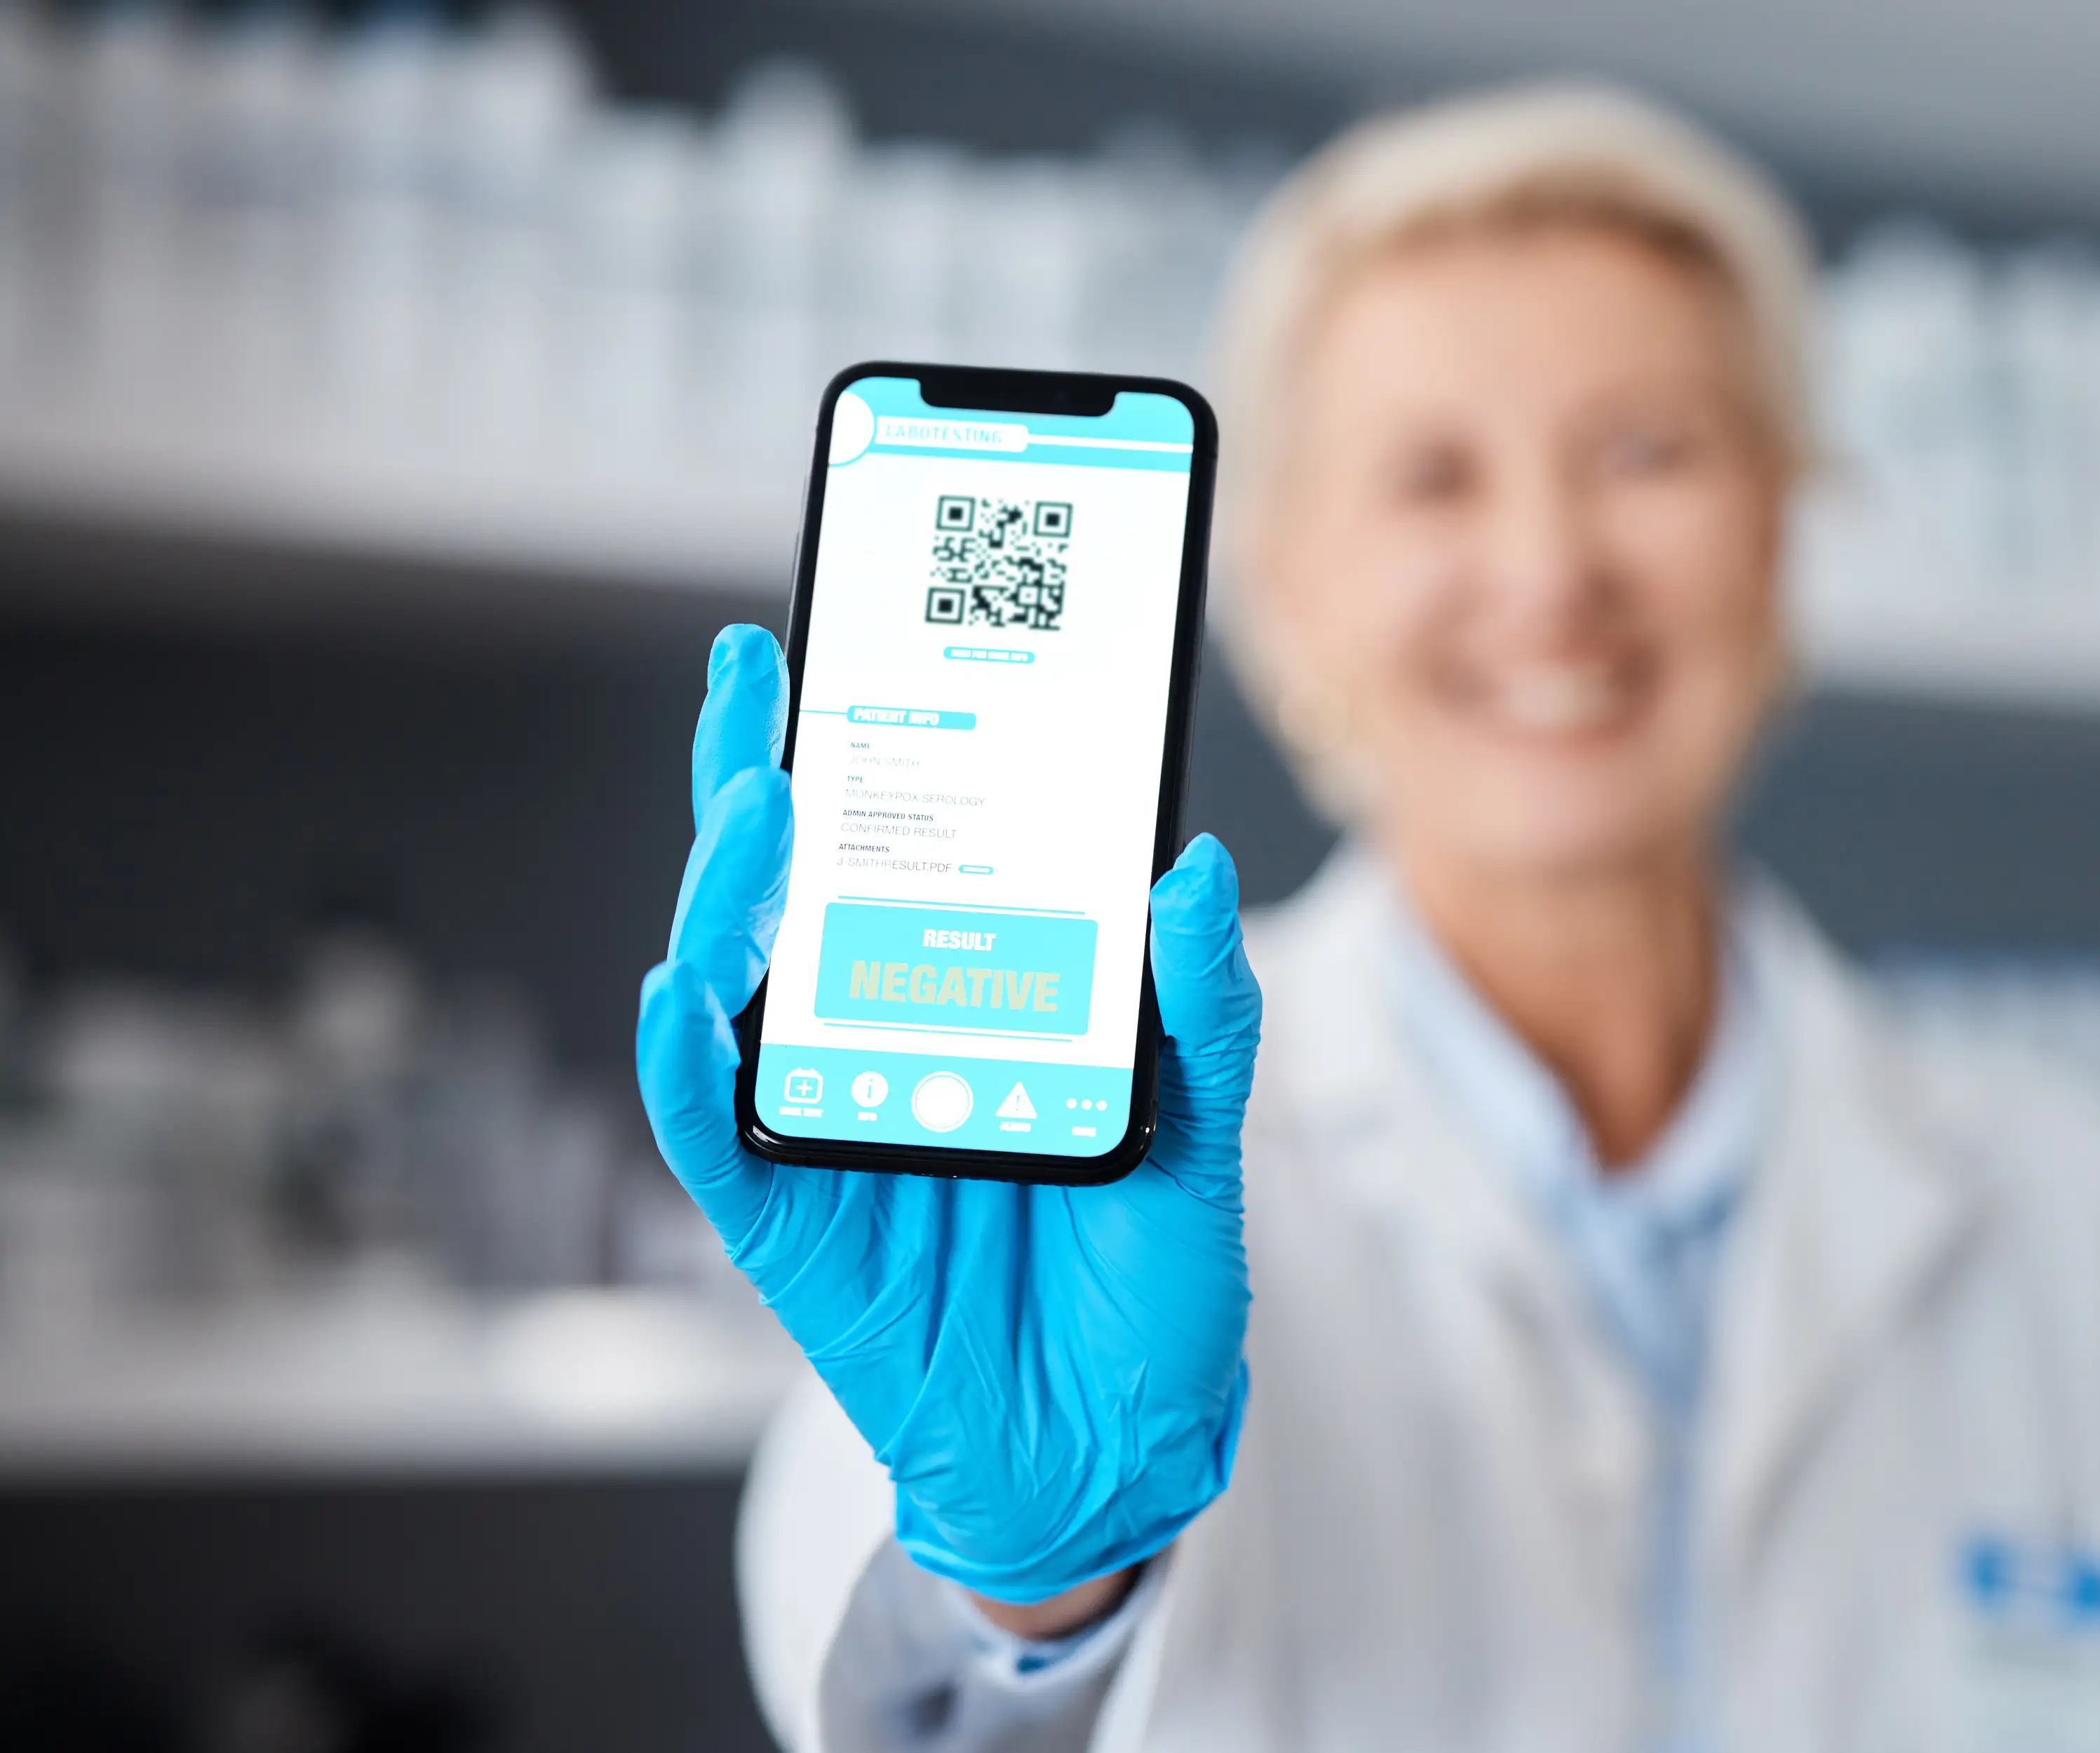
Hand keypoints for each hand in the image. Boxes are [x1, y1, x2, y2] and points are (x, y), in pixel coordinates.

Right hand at [637, 625, 1257, 1603]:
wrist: (1116, 1441)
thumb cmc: (1149, 1275)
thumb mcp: (1206, 1125)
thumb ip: (1199, 1003)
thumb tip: (1192, 868)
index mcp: (968, 997)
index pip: (902, 854)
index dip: (868, 750)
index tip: (862, 638)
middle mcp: (877, 1036)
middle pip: (792, 888)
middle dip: (765, 773)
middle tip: (763, 673)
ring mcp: (820, 1116)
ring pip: (735, 981)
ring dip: (729, 890)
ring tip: (760, 804)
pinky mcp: (783, 1216)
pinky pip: (710, 1126)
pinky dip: (687, 1060)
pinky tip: (688, 989)